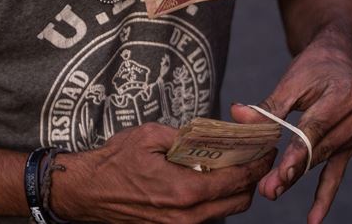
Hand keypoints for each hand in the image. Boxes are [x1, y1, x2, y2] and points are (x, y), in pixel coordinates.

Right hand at [51, 122, 275, 223]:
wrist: (86, 191)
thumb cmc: (113, 162)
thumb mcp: (150, 136)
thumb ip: (185, 136)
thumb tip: (210, 135)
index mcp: (185, 191)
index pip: (237, 180)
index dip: (256, 164)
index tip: (265, 149)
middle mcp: (187, 216)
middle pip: (239, 201)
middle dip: (251, 178)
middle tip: (253, 157)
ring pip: (224, 211)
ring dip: (233, 190)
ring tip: (232, 165)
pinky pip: (205, 216)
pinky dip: (214, 198)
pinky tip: (208, 178)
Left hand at [230, 44, 351, 223]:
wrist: (338, 57)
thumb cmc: (313, 67)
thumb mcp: (290, 80)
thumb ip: (268, 104)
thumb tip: (237, 115)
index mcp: (344, 93)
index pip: (315, 129)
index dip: (296, 153)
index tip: (279, 173)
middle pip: (318, 149)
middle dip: (292, 171)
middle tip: (268, 190)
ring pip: (324, 159)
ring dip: (299, 178)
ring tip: (273, 192)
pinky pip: (338, 170)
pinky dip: (325, 193)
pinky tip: (314, 217)